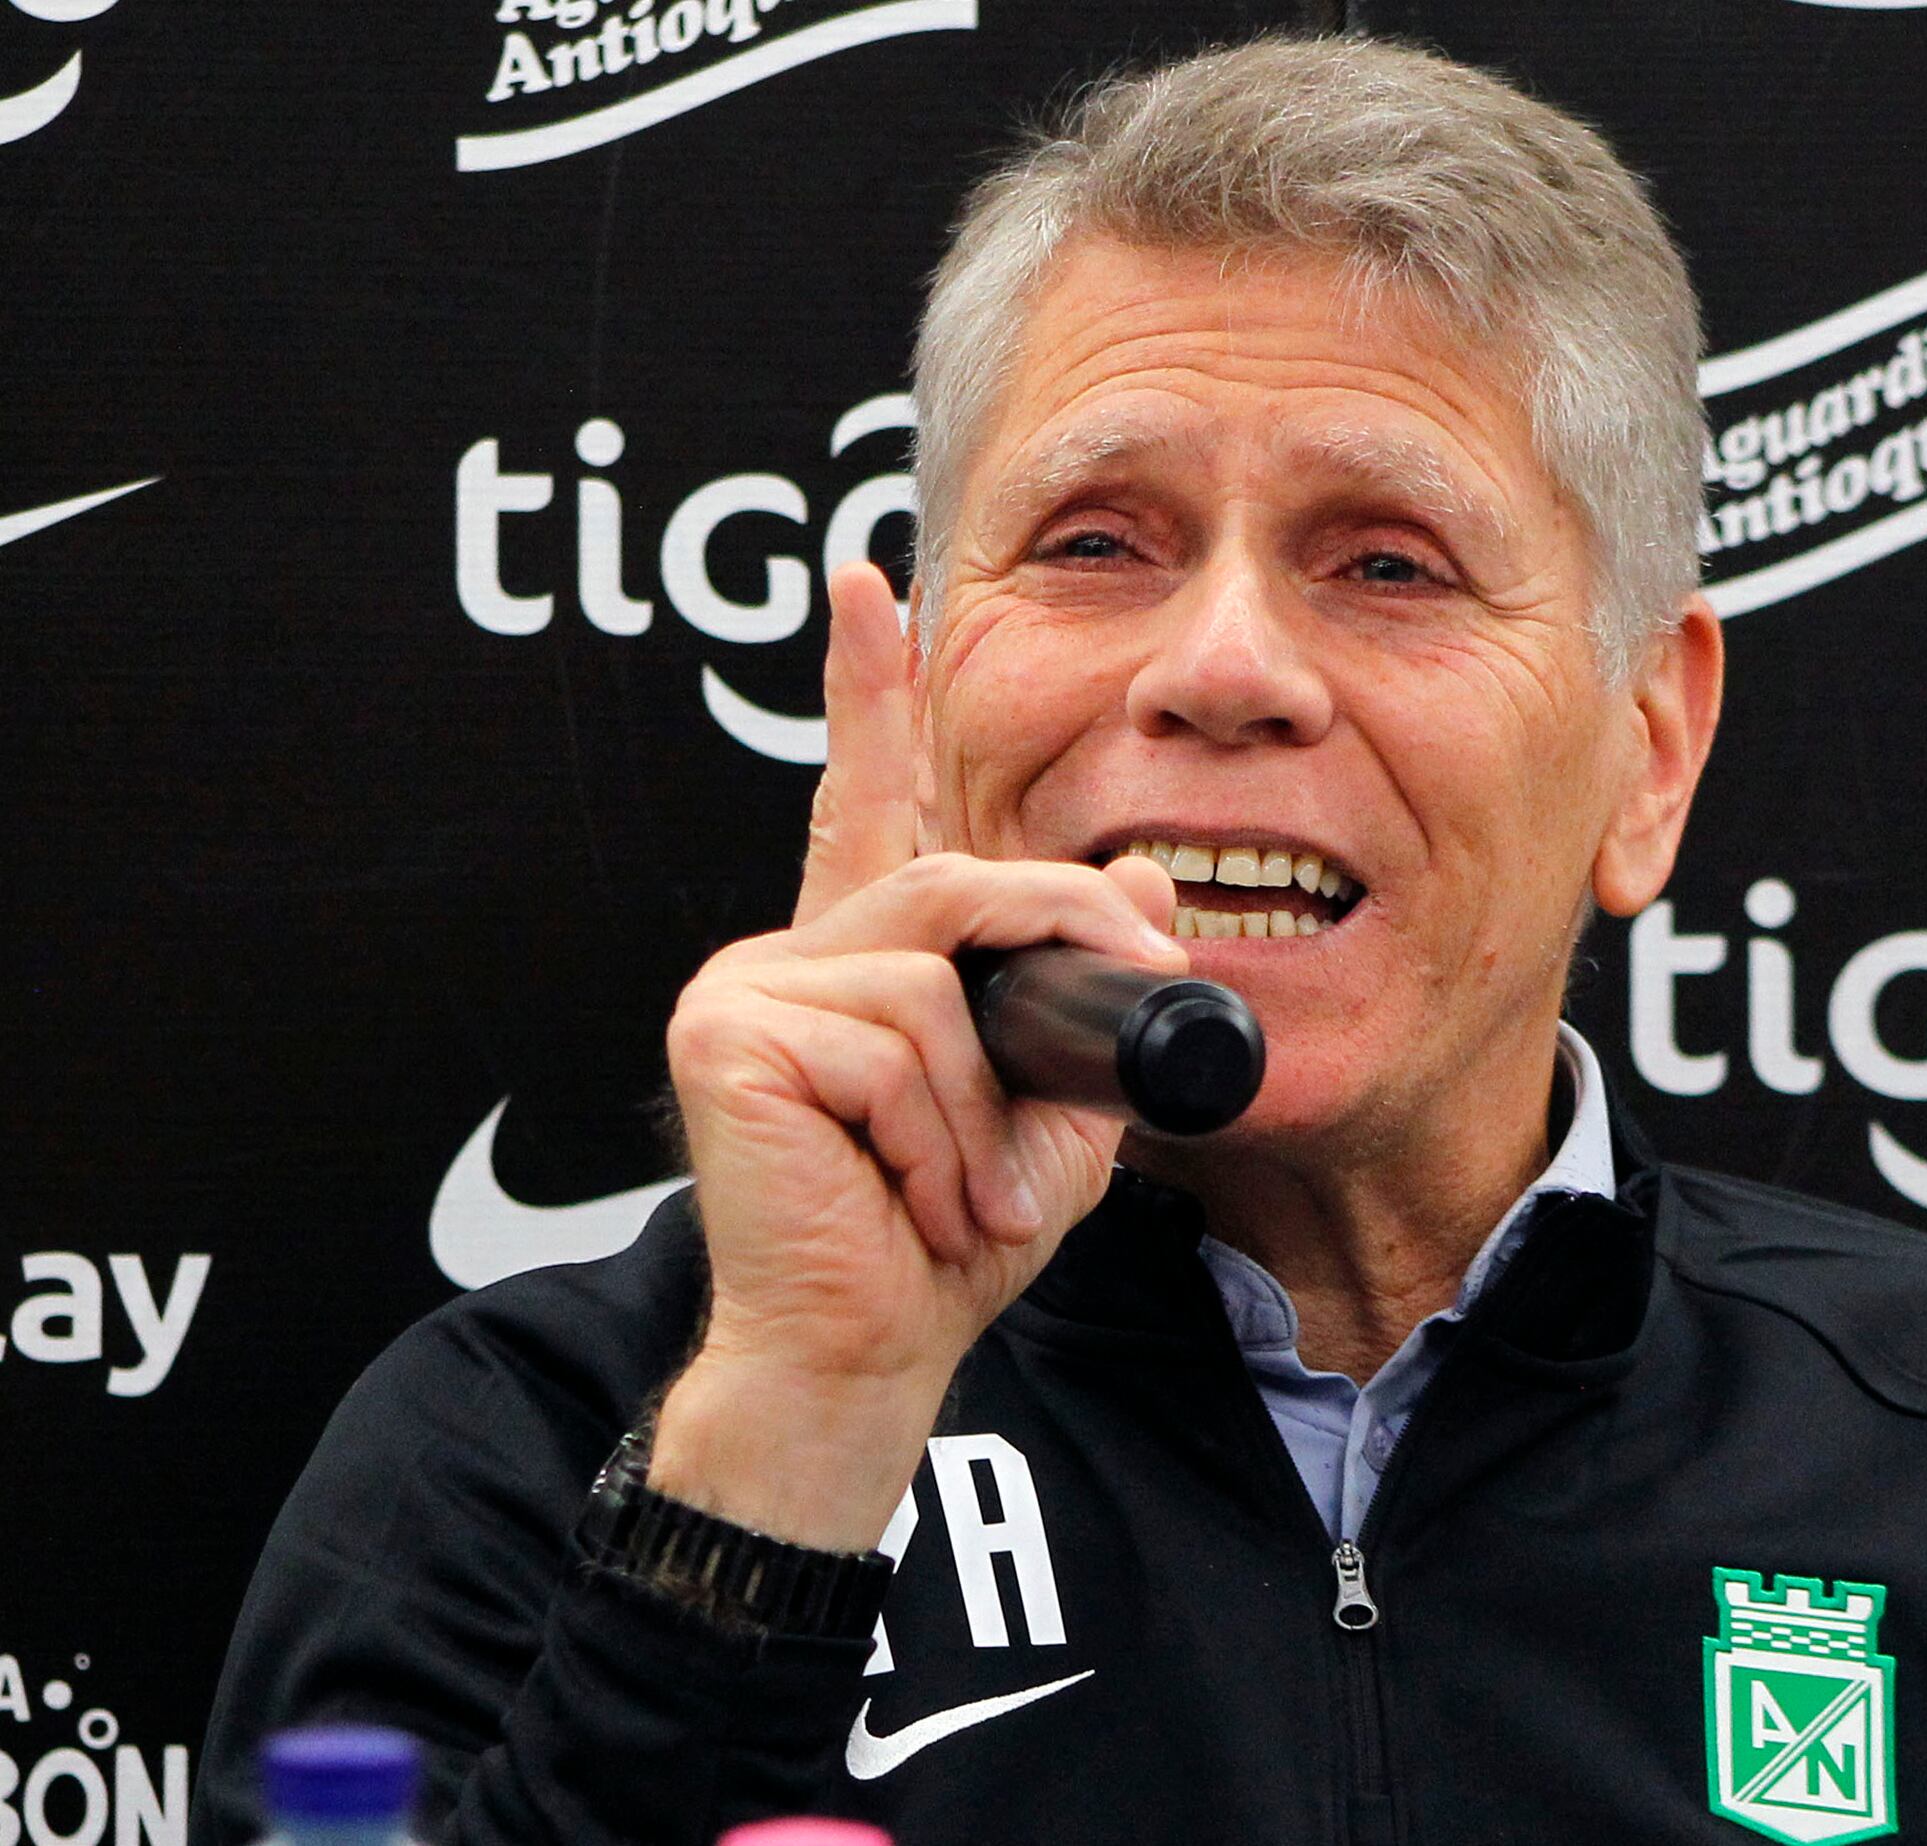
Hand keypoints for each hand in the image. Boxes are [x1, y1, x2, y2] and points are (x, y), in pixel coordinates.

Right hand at [650, 562, 1183, 1550]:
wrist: (868, 1354)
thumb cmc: (945, 1241)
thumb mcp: (1049, 1105)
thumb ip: (1082, 987)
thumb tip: (1136, 869)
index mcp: (857, 962)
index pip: (867, 800)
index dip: (870, 691)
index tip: (869, 587)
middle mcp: (789, 954)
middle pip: (956, 888)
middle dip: (1059, 961)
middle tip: (1086, 1077)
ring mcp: (746, 986)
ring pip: (933, 982)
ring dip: (983, 1110)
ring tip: (962, 1195)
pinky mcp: (727, 1033)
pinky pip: (891, 1039)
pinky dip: (935, 1132)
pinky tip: (910, 1196)